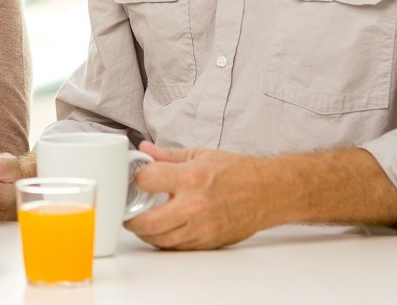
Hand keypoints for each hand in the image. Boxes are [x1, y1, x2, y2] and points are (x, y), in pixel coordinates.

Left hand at [123, 142, 272, 249]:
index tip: (137, 180)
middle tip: (129, 214)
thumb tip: (145, 150)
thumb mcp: (201, 155)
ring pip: (161, 240)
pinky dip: (166, 241)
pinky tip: (163, 232)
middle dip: (132, 220)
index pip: (147, 181)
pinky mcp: (209, 241)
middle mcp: (195, 205)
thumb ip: (169, 156)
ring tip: (143, 223)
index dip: (137, 179)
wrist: (268, 192)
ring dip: (147, 233)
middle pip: (149, 222)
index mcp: (191, 178)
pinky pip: (178, 247)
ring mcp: (202, 227)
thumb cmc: (238, 172)